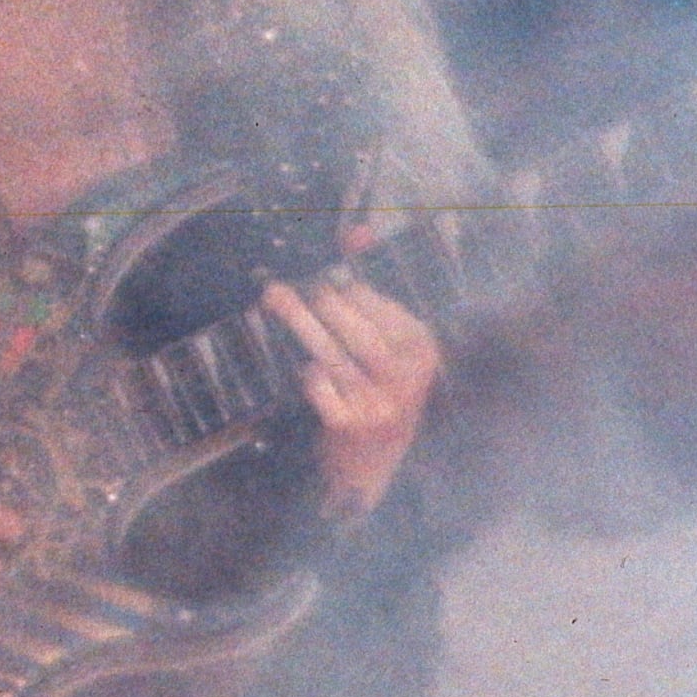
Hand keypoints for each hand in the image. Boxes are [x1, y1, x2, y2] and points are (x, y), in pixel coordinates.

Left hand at [261, 270, 441, 516]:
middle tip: (288, 285)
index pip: (387, 313)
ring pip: (334, 357)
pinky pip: (321, 389)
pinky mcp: (349, 426)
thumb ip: (370, 292)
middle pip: (360, 334)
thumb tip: (355, 231)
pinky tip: (305, 369)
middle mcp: (406, 380)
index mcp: (421, 354)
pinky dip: (310, 376)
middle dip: (322, 304)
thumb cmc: (375, 391)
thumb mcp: (387, 347)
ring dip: (301, 324)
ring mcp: (378, 405)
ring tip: (274, 298)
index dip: (353, 290)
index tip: (326, 273)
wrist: (369, 465)